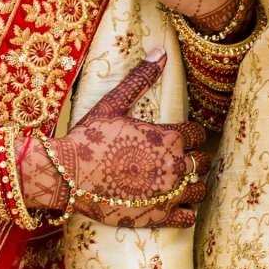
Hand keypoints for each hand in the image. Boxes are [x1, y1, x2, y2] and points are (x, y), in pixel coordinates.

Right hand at [23, 52, 210, 228]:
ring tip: (179, 181)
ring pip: (199, 189)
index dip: (189, 133)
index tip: (179, 136)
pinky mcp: (157, 217)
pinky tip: (176, 205)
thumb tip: (162, 51)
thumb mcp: (114, 104)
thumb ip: (140, 79)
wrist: (66, 175)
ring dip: (193, 183)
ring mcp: (167, 194)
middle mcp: (173, 166)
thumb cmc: (89, 137)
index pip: (197, 134)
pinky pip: (188, 217)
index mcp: (168, 138)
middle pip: (201, 161)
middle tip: (177, 158)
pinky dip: (187, 211)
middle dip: (193, 157)